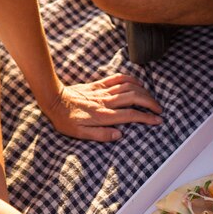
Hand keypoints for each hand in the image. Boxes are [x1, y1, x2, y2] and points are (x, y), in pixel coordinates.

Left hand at [41, 74, 162, 141]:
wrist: (53, 99)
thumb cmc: (65, 119)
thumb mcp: (80, 133)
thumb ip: (101, 135)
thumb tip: (119, 134)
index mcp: (104, 115)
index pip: (132, 115)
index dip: (147, 117)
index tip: (158, 120)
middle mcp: (107, 102)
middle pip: (135, 98)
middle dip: (150, 103)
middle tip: (159, 110)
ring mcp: (104, 91)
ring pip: (129, 87)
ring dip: (144, 92)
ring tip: (152, 99)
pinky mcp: (99, 84)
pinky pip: (118, 78)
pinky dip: (131, 79)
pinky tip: (138, 83)